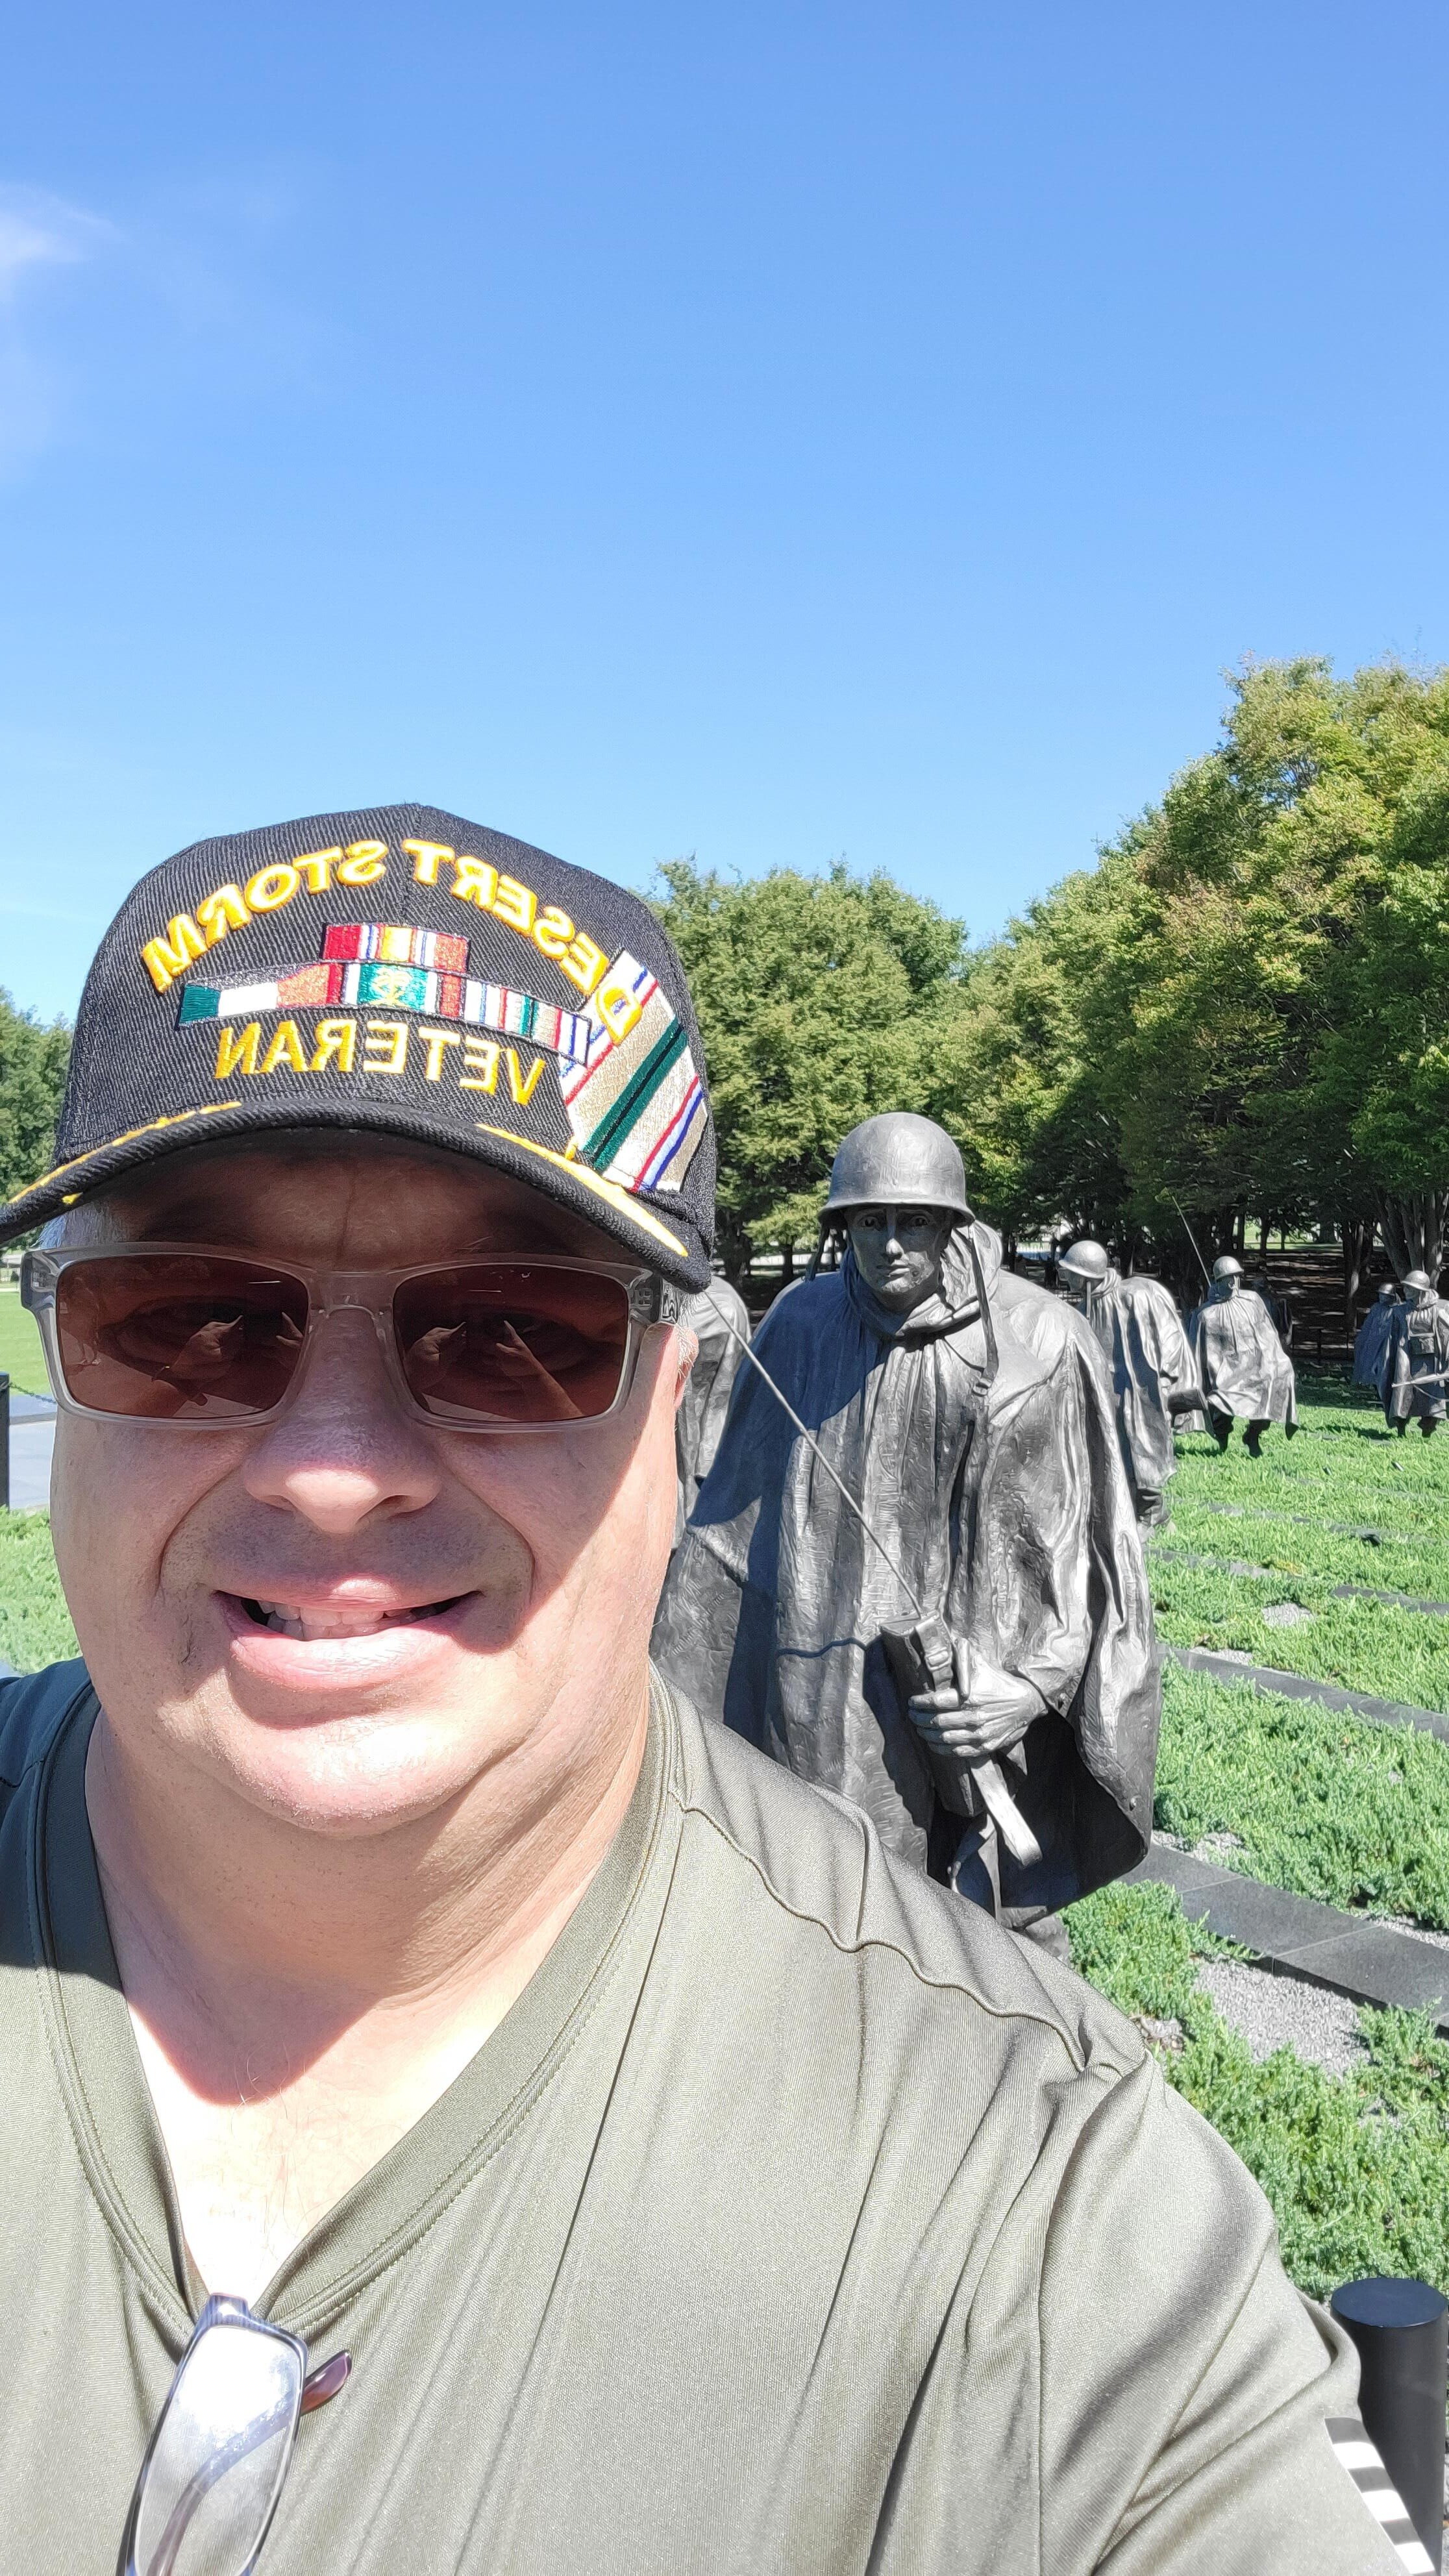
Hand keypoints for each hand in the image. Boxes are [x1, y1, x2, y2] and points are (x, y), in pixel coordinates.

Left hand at [909, 1642, 1045, 1762]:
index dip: (919, 1703)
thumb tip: (945, 1644)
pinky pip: (958, 1751)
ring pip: (944, 1738)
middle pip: (936, 1721)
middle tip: (911, 1715)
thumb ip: (961, 1656)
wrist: (1026, 1702)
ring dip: (927, 1734)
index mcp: (970, 1696)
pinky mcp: (985, 1746)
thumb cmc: (999, 1682)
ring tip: (919, 1729)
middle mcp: (974, 1717)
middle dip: (918, 1719)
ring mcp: (979, 1734)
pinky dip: (942, 1749)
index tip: (911, 1701)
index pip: (935, 1702)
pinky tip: (933, 1743)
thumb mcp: (981, 1664)